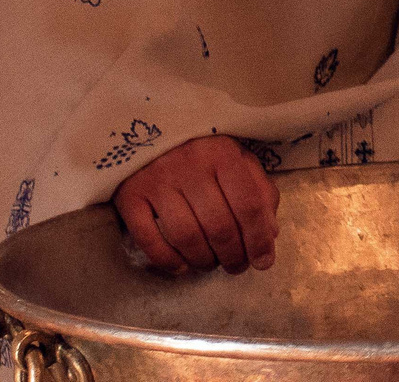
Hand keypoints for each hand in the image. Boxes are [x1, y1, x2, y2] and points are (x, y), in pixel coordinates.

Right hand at [114, 136, 277, 274]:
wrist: (150, 131)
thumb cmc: (204, 151)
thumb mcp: (238, 160)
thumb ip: (260, 192)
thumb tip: (270, 234)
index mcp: (223, 154)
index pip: (248, 205)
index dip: (258, 239)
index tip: (264, 262)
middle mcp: (190, 166)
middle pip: (218, 225)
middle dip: (232, 256)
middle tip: (236, 267)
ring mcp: (157, 181)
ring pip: (185, 236)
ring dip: (203, 260)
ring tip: (211, 264)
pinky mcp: (129, 196)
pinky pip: (148, 239)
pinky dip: (167, 260)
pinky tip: (182, 267)